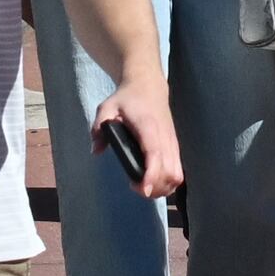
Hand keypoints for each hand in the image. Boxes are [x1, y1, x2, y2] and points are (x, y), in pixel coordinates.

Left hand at [96, 81, 184, 198]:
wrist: (149, 86)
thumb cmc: (127, 98)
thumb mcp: (107, 107)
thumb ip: (99, 127)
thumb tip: (96, 150)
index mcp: (148, 127)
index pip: (155, 154)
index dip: (152, 175)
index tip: (143, 189)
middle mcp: (164, 136)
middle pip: (170, 171)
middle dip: (155, 187)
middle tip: (135, 187)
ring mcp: (172, 142)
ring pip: (177, 173)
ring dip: (163, 187)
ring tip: (144, 186)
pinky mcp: (174, 145)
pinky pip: (178, 169)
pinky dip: (168, 181)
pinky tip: (154, 182)